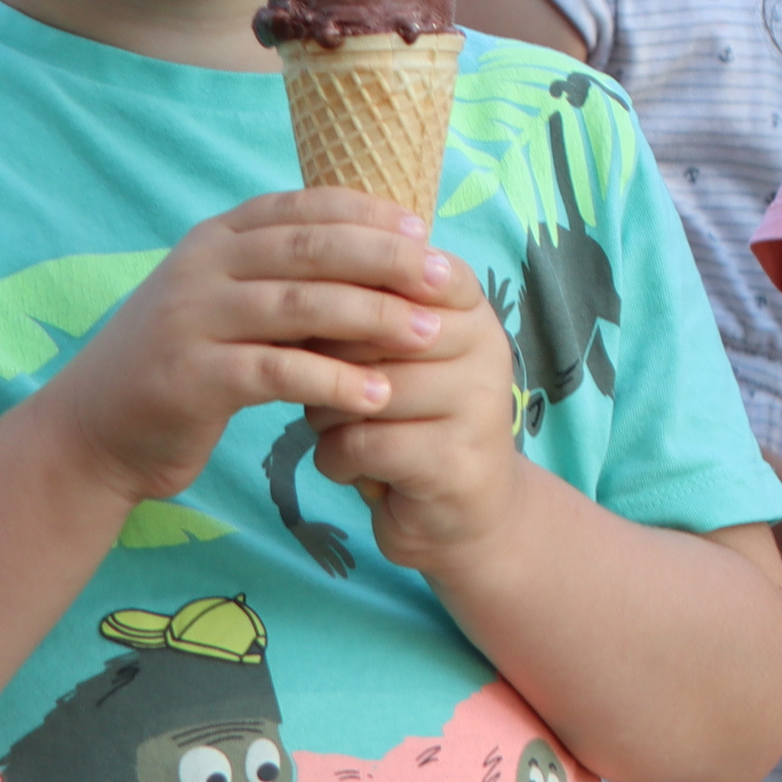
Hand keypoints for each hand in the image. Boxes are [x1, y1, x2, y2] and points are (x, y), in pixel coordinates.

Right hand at [31, 190, 450, 508]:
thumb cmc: (183, 363)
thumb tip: (385, 253)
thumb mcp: (229, 302)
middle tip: (445, 279)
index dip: (371, 216)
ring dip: (375, 318)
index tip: (426, 233)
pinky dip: (334, 381)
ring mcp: (191, 319)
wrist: (93, 431)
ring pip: (301, 305)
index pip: (306, 207)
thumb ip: (286, 275)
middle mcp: (202, 267)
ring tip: (431, 335)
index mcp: (217, 237)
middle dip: (387, 260)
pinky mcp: (190, 377)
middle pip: (312, 248)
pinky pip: (277, 371)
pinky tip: (378, 394)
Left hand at [307, 255, 523, 570]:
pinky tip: (352, 467)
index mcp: (472, 310)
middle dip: (328, 363)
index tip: (320, 315)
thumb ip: (367, 312)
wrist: (467, 513)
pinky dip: (338, 460)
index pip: (408, 267)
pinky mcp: (453, 461)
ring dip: (328, 417)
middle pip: (372, 330)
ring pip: (362, 389)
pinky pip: (363, 444)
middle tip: (328, 388)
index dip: (350, 287)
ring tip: (340, 429)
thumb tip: (296, 268)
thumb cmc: (415, 420)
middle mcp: (484, 348)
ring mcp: (477, 404)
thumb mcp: (399, 355)